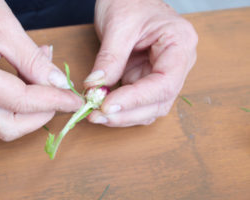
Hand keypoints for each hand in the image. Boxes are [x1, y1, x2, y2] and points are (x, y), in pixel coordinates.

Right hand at [0, 0, 81, 140]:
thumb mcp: (5, 28)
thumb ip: (34, 61)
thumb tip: (59, 85)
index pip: (21, 101)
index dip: (53, 102)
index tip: (73, 100)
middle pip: (9, 126)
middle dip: (41, 116)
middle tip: (60, 97)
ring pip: (3, 123)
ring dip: (31, 109)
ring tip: (45, 79)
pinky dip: (19, 102)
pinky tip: (30, 79)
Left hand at [85, 0, 197, 126]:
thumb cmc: (130, 1)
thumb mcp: (118, 25)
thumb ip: (110, 58)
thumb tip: (95, 87)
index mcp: (180, 44)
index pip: (165, 83)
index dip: (136, 99)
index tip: (107, 104)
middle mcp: (177, 64)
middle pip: (159, 101)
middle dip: (127, 113)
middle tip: (97, 115)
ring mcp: (163, 74)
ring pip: (149, 108)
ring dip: (123, 116)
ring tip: (96, 115)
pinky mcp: (147, 79)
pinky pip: (138, 103)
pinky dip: (121, 109)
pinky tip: (102, 109)